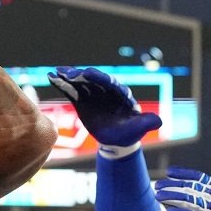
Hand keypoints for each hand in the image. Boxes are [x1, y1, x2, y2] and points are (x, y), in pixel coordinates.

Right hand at [46, 67, 161, 148]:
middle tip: (68, 73)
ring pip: (81, 82)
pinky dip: (63, 84)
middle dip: (81, 75)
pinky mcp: (84, 99)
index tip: (87, 73)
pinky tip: (52, 77)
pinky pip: (73, 90)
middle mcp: (106, 90)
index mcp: (120, 94)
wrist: (118, 138)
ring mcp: (94, 93)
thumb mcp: (138, 129)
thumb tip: (158, 121)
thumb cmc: (129, 133)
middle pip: (93, 80)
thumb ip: (146, 123)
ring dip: (69, 77)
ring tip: (57, 72)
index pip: (110, 83)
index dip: (99, 78)